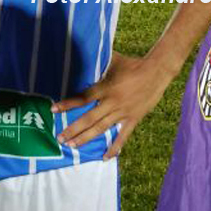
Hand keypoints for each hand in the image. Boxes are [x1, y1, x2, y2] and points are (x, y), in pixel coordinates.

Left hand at [53, 52, 172, 158]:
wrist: (156, 71)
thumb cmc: (132, 63)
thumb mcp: (113, 60)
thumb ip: (98, 61)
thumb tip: (83, 52)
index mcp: (106, 87)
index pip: (82, 98)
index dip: (68, 104)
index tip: (54, 110)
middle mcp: (112, 102)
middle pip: (89, 119)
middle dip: (73, 129)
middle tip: (60, 138)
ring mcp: (123, 112)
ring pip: (101, 129)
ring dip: (86, 138)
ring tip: (73, 146)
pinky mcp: (133, 119)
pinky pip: (123, 136)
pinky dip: (114, 148)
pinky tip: (106, 157)